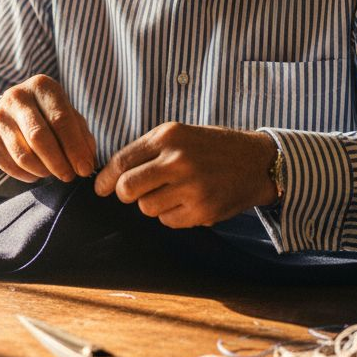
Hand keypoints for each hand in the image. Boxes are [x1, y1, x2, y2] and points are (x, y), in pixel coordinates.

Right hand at [0, 74, 97, 183]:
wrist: (7, 113)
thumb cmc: (46, 115)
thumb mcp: (66, 115)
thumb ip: (80, 136)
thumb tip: (87, 163)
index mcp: (41, 86)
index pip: (60, 119)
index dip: (75, 148)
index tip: (84, 169)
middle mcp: (17, 96)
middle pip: (39, 136)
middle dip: (58, 162)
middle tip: (69, 176)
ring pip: (23, 155)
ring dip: (43, 171)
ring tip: (52, 173)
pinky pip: (10, 166)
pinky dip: (28, 176)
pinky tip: (36, 173)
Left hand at [94, 123, 278, 227]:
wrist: (256, 161)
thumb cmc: (211, 147)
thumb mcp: (179, 135)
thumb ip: (147, 150)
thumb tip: (111, 175)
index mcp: (168, 137)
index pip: (122, 161)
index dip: (106, 179)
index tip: (100, 188)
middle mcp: (178, 160)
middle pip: (128, 188)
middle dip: (124, 194)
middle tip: (133, 194)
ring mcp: (191, 187)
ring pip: (146, 207)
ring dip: (153, 204)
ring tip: (172, 192)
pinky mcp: (203, 211)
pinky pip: (168, 221)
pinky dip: (172, 215)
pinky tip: (188, 201)